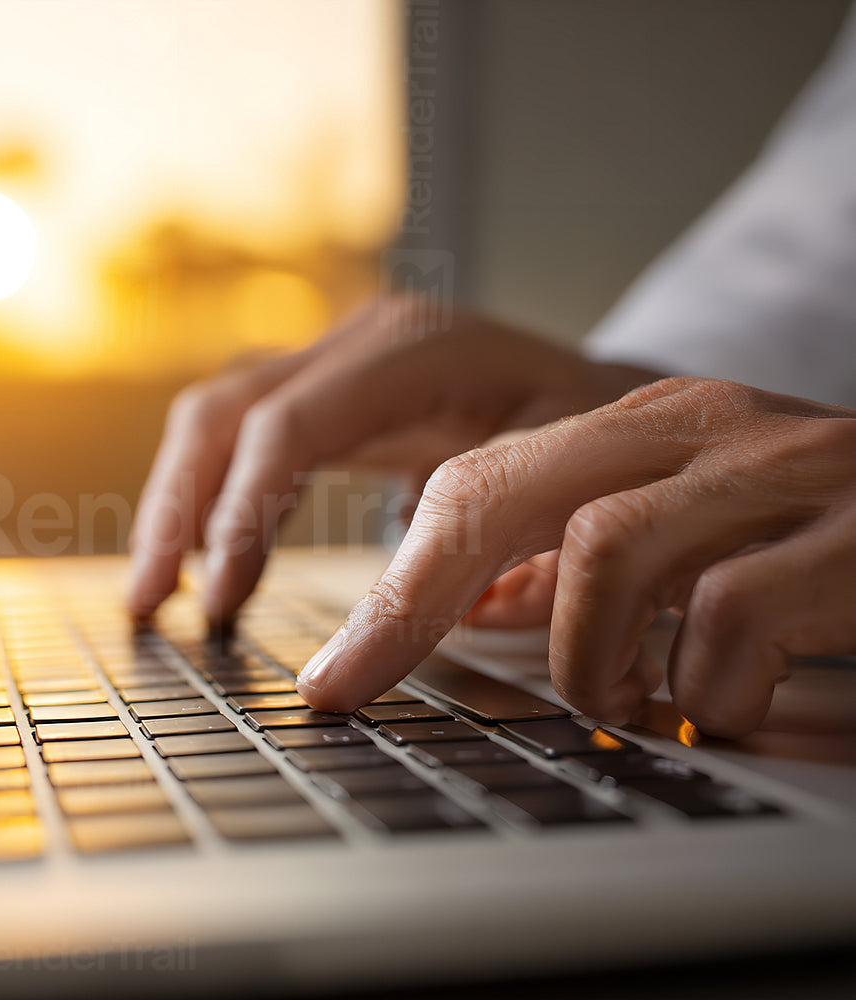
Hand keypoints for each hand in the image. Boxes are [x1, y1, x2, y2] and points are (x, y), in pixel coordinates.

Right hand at [126, 297, 655, 621]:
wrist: (618, 394)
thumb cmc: (605, 441)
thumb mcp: (573, 484)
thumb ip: (499, 547)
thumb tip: (425, 627)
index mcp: (417, 350)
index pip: (289, 424)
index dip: (243, 515)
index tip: (220, 606)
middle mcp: (361, 338)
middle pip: (225, 409)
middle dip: (178, 510)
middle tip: (152, 605)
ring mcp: (337, 352)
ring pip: (214, 414)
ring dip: (173, 503)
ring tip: (152, 593)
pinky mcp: (326, 385)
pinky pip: (237, 428)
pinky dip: (206, 493)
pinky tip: (195, 556)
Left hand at [295, 377, 855, 738]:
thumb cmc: (833, 543)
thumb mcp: (694, 540)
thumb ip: (586, 562)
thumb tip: (478, 609)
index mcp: (641, 430)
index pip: (470, 485)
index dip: (387, 584)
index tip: (333, 678)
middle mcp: (698, 428)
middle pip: (495, 490)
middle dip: (411, 604)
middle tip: (360, 688)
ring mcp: (783, 467)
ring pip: (604, 550)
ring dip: (588, 660)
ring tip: (625, 706)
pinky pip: (734, 611)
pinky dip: (705, 683)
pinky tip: (724, 704)